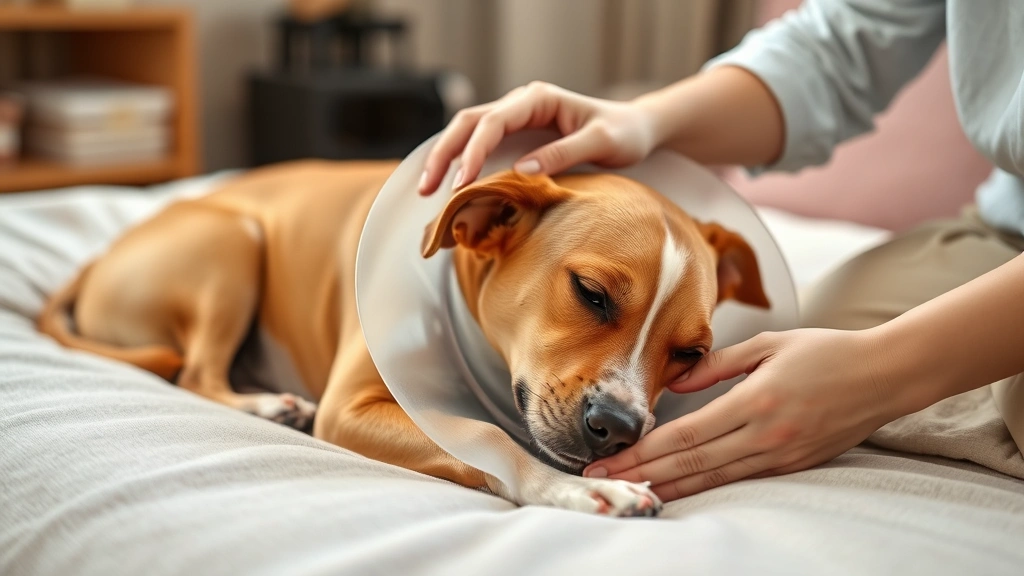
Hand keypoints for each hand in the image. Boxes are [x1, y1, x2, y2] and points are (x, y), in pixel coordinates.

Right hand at [418, 81, 657, 194]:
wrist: (636, 131)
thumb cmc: (623, 134)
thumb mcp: (601, 143)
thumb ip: (563, 153)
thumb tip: (521, 171)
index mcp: (538, 98)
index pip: (493, 121)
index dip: (474, 152)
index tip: (462, 183)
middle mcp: (521, 104)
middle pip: (469, 122)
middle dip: (445, 153)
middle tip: (428, 187)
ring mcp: (516, 119)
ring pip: (468, 131)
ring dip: (446, 158)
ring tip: (428, 188)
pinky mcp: (516, 137)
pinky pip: (480, 144)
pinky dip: (461, 162)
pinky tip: (448, 185)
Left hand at [583, 329, 914, 501]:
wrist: (885, 376)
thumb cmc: (826, 352)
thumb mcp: (768, 344)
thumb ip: (716, 364)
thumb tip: (674, 383)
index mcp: (755, 400)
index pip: (686, 435)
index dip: (643, 451)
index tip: (608, 458)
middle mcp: (766, 435)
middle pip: (691, 464)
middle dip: (641, 474)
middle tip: (600, 481)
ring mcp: (780, 455)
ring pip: (713, 480)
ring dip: (667, 487)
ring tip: (629, 491)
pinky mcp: (793, 466)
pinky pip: (739, 480)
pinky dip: (704, 488)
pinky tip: (679, 490)